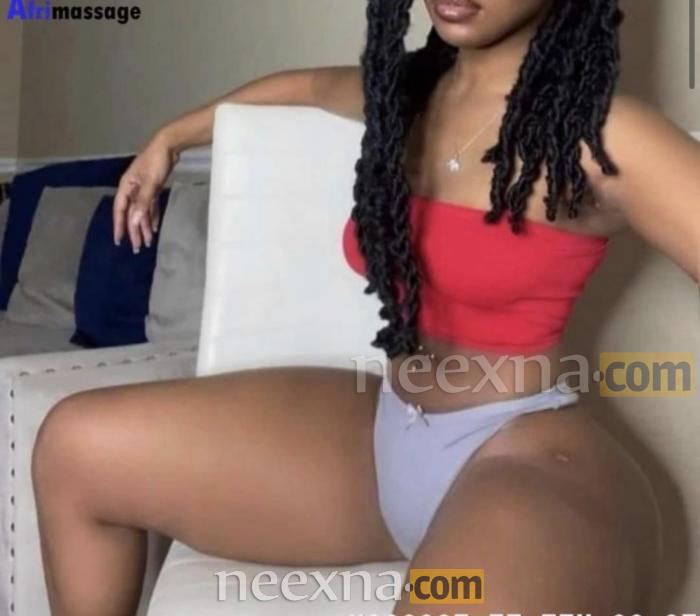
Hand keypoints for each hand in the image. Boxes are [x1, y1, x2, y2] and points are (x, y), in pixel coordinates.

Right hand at [113, 132, 178, 252]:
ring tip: (147, 242)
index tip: (120, 240)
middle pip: (132, 214)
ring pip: (142, 212)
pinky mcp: (153, 188)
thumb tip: (135, 221)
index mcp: (126, 186)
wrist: (169, 146)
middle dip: (135, 231)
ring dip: (145, 226)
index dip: (119, 226)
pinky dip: (153, 217)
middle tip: (137, 247)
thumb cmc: (156, 162)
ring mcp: (142, 189)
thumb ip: (143, 202)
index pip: (120, 210)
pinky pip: (150, 207)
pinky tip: (155, 228)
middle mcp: (132, 189)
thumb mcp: (150, 183)